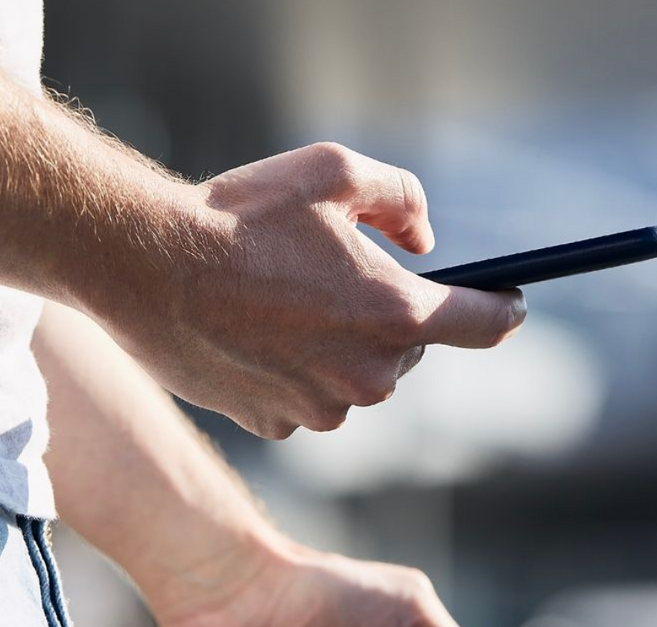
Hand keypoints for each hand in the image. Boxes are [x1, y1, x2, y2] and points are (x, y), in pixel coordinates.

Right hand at [93, 142, 526, 438]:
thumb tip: (424, 243)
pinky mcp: (278, 424)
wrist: (144, 267)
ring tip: (279, 299)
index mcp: (396, 315)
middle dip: (384, 312)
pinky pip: (306, 396)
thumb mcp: (335, 172)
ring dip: (335, 342)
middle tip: (332, 273)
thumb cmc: (240, 215)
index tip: (512, 303)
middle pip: (407, 346)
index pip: (484, 324)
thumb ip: (402, 199)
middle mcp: (370, 375)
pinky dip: (290, 369)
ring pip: (354, 374)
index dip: (504, 309)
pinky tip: (252, 333)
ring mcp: (324, 408)